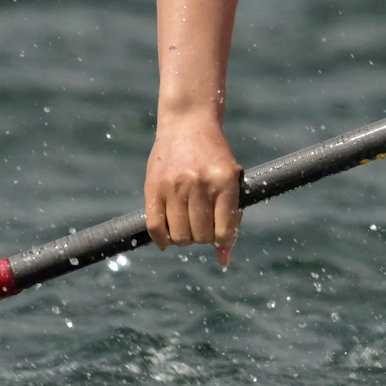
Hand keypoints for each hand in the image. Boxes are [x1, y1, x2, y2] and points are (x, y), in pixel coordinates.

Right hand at [146, 112, 242, 268]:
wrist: (188, 123)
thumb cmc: (215, 156)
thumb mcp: (231, 180)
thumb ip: (231, 219)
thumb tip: (224, 261)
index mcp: (224, 181)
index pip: (223, 231)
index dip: (221, 239)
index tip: (218, 232)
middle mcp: (199, 183)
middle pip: (200, 236)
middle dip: (203, 238)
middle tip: (202, 224)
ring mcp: (174, 185)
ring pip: (179, 236)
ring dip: (184, 238)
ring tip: (187, 224)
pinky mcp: (153, 187)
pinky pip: (155, 228)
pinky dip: (162, 239)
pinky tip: (169, 236)